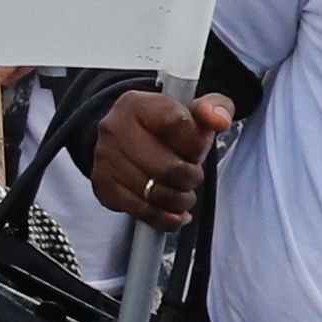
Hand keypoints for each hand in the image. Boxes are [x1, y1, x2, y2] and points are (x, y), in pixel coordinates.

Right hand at [87, 89, 233, 230]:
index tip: (197, 148)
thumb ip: (216, 108)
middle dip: (190, 178)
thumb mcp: (194, 109)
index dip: (196, 144)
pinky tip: (174, 211)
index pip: (177, 124)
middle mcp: (115, 129)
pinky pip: (141, 212)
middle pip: (166, 167)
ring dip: (179, 200)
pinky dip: (164, 217)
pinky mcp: (103, 187)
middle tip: (192, 175)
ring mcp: (105, 160)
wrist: (127, 138)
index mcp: (138, 104)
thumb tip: (218, 120)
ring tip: (184, 193)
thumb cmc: (165, 127)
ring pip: (154, 194)